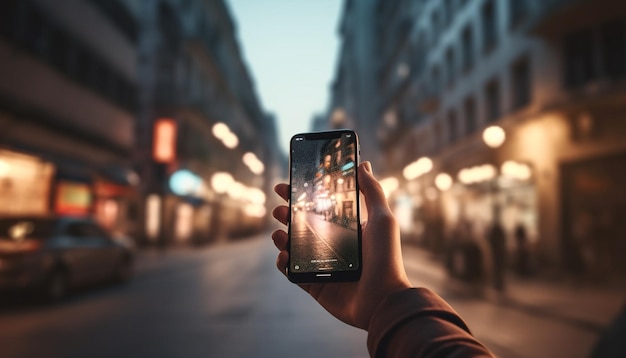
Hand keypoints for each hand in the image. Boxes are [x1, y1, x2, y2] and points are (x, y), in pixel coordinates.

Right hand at [271, 161, 411, 329]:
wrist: (384, 300)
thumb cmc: (387, 259)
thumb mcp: (383, 219)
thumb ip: (372, 191)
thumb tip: (363, 164)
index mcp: (346, 229)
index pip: (320, 207)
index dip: (303, 195)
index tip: (289, 184)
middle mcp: (332, 245)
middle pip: (302, 225)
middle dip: (287, 214)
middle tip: (279, 207)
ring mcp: (321, 266)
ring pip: (293, 247)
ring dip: (281, 236)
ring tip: (280, 231)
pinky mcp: (314, 285)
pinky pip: (292, 272)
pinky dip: (284, 263)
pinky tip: (284, 255)